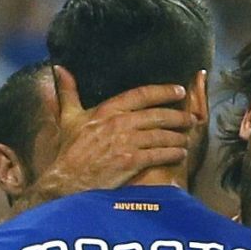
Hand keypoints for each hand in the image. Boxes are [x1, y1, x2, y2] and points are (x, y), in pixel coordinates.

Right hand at [16, 66, 192, 207]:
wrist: (67, 180)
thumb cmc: (69, 151)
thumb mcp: (68, 118)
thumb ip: (68, 92)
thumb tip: (60, 69)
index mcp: (107, 110)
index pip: (142, 94)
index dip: (164, 91)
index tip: (179, 90)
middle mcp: (120, 123)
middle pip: (157, 115)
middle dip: (178, 116)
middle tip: (190, 118)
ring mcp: (126, 143)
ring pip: (161, 135)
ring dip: (178, 136)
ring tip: (187, 137)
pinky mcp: (131, 162)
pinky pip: (159, 154)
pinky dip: (173, 153)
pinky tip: (181, 154)